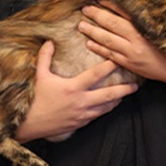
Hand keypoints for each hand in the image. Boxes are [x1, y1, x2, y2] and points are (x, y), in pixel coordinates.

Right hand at [14, 41, 138, 141]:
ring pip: (106, 107)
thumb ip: (45, 57)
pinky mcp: (81, 122)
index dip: (109, 66)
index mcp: (72, 87)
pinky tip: (109, 106)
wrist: (31, 123)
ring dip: (117, 101)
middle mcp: (81, 101)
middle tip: (134, 86)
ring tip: (125, 95)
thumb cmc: (35, 98)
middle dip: (123, 90)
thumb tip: (49, 41)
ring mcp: (82, 113)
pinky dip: (106, 110)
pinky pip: (98, 115)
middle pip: (108, 94)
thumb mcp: (39, 75)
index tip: (118, 61)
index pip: (95, 75)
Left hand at [78, 3, 165, 91]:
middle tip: (85, 9)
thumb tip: (130, 8)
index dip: (111, 5)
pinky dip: (98, 48)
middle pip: (113, 25)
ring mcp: (131, 53)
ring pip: (108, 40)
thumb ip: (146, 21)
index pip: (125, 13)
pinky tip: (89, 43)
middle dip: (97, 15)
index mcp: (147, 29)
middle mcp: (138, 40)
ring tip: (81, 25)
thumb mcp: (163, 30)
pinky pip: (109, 55)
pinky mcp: (129, 64)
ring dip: (93, 32)